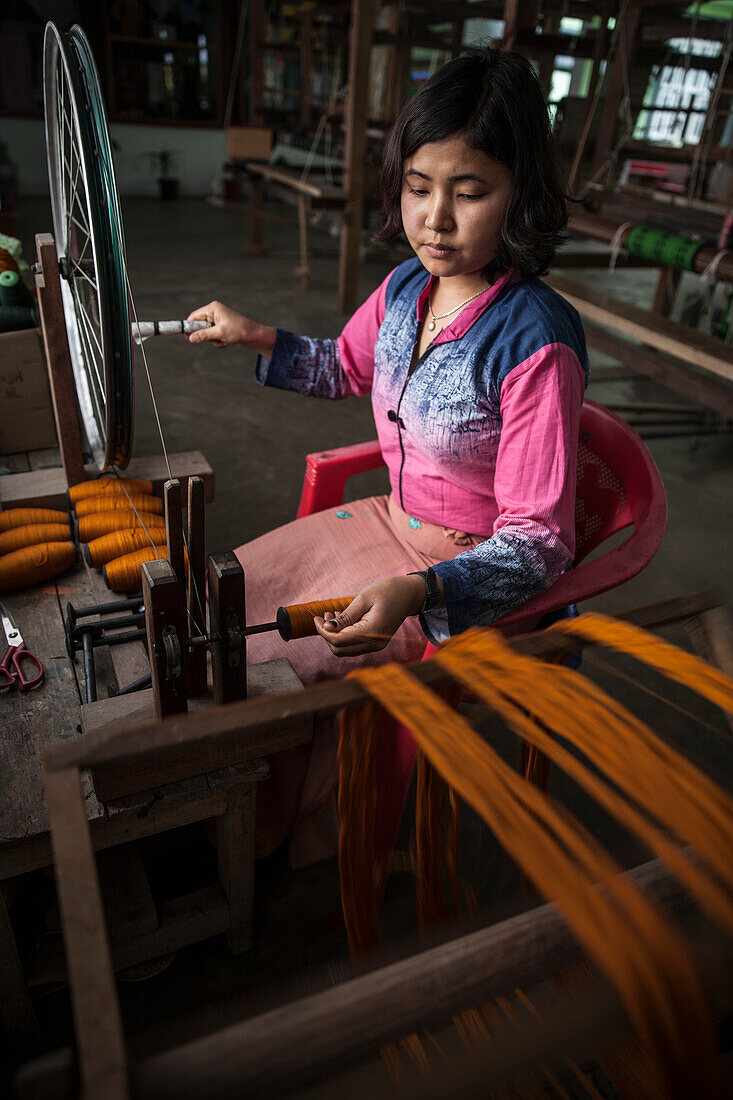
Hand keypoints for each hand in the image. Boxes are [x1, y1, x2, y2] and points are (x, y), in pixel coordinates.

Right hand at [185, 301, 275, 354]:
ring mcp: (217, 321)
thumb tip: (191, 338)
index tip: (187, 337)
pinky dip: (218, 341)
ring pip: (206, 334)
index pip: (194, 316)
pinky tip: (227, 341)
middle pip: (199, 326)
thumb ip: (204, 335)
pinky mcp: (220, 328)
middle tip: (212, 339)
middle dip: (206, 335)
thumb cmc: (239, 330)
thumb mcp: (219, 333)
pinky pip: (212, 337)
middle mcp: (214, 313)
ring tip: (224, 339)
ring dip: (213, 340)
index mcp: (213, 308)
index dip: (189, 327)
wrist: (253, 336)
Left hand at [313, 575, 432, 656]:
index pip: (339, 641)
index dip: (323, 632)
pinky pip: (354, 646)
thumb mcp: (364, 598)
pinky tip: (343, 621)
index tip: (316, 618)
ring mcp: (376, 646)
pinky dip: (344, 636)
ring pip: (345, 650)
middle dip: (327, 634)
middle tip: (324, 615)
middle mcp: (375, 643)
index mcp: (372, 631)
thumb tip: (327, 628)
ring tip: (332, 615)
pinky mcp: (376, 644)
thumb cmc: (388, 591)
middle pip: (339, 650)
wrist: (410, 594)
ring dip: (334, 636)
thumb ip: (345, 616)